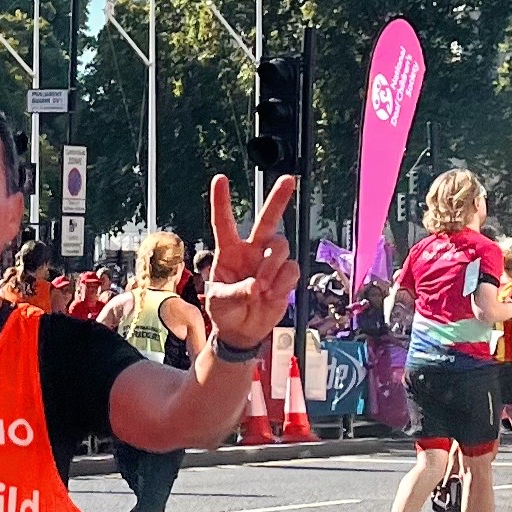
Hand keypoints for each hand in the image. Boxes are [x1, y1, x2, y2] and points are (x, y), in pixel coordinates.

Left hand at [203, 172, 298, 348]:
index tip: (220, 179)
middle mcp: (251, 251)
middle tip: (289, 181)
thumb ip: (236, 293)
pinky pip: (292, 269)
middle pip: (268, 220)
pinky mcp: (285, 276)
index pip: (224, 222)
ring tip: (261, 288)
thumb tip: (256, 286)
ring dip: (272, 266)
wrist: (242, 332)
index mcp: (229, 252)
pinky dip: (283, 283)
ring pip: (281, 247)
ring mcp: (269, 262)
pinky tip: (272, 295)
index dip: (222, 201)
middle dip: (279, 199)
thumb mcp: (219, 303)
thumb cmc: (225, 312)